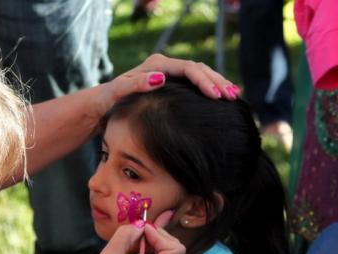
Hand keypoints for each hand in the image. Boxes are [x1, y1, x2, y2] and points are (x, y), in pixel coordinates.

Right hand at [82, 210, 184, 253]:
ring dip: (150, 242)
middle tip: (134, 234)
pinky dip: (147, 249)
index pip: (175, 250)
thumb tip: (140, 224)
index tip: (140, 231)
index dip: (159, 235)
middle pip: (173, 250)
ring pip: (166, 252)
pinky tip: (131, 250)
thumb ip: (125, 237)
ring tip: (130, 243)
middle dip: (155, 237)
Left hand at [92, 54, 239, 118]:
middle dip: (216, 82)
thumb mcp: (118, 92)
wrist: (103, 105)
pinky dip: (210, 88)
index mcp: (156, 64)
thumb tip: (159, 78)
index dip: (203, 80)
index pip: (187, 68)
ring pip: (200, 74)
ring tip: (234, 96)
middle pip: (198, 69)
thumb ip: (135, 84)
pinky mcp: (172, 85)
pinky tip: (224, 97)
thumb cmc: (109, 100)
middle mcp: (165, 66)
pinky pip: (196, 83)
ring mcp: (169, 74)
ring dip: (217, 84)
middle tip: (232, 97)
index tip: (215, 95)